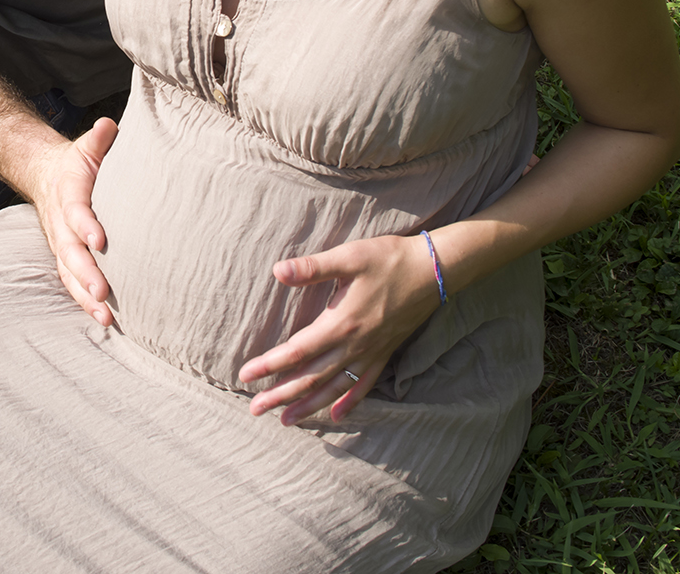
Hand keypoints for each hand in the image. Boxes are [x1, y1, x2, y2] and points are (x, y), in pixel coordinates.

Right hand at [32, 117, 117, 325]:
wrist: (48, 176)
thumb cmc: (77, 164)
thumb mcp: (86, 147)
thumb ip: (99, 139)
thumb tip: (109, 126)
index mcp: (68, 194)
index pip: (76, 211)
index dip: (86, 225)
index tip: (100, 240)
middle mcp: (61, 224)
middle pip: (71, 252)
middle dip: (86, 273)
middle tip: (103, 291)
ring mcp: (62, 244)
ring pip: (70, 274)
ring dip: (86, 296)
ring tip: (105, 316)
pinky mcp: (67, 259)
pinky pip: (73, 283)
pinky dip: (86, 302)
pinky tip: (105, 319)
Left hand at [238, 233, 441, 425]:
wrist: (434, 271)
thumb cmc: (388, 259)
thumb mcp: (349, 257)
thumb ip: (313, 268)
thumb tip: (278, 271)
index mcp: (340, 323)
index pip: (296, 351)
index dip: (269, 365)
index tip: (245, 376)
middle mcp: (354, 345)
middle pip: (311, 377)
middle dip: (281, 395)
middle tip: (254, 410)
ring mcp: (371, 353)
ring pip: (334, 388)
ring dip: (308, 406)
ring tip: (285, 421)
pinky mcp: (385, 354)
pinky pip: (365, 386)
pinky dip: (349, 403)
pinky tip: (337, 417)